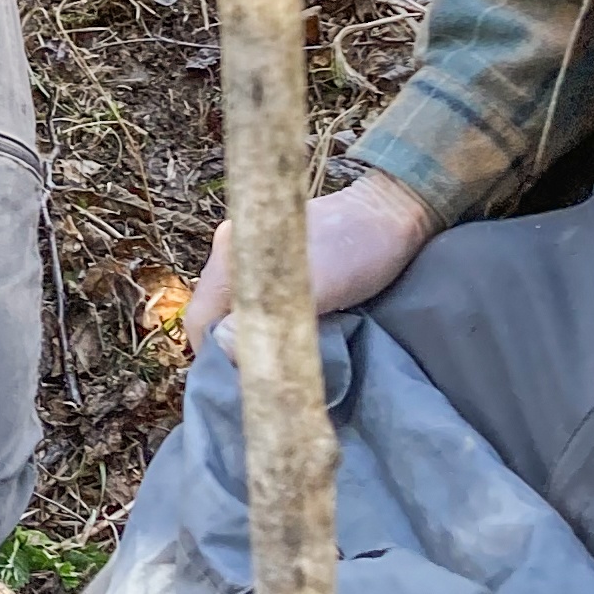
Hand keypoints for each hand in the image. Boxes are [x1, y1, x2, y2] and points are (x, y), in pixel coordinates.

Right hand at [186, 170, 435, 353]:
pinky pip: (254, 296)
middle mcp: (229, 250)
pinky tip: (290, 327)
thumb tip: (223, 350)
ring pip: (235, 307)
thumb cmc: (358, 251)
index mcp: (229, 256)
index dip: (214, 358)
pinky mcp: (271, 254)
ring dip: (253, 333)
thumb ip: (268, 318)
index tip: (244, 382)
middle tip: (266, 372)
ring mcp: (248, 250)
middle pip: (215, 315)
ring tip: (281, 352)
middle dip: (234, 347)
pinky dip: (266, 317)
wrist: (394, 211)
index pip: (199, 321)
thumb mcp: (318, 289)